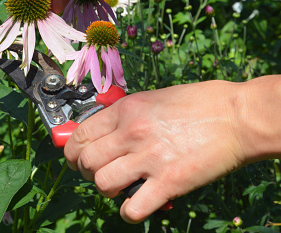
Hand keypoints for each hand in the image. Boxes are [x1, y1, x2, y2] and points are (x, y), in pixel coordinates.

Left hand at [64, 81, 248, 222]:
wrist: (236, 116)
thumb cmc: (199, 103)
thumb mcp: (153, 97)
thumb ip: (125, 115)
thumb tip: (104, 131)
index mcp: (126, 110)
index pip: (80, 134)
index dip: (71, 151)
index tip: (75, 158)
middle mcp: (132, 132)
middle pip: (85, 160)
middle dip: (86, 172)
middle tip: (99, 173)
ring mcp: (149, 157)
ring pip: (102, 183)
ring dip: (106, 190)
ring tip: (120, 187)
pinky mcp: (169, 181)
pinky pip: (133, 207)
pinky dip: (130, 211)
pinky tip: (138, 203)